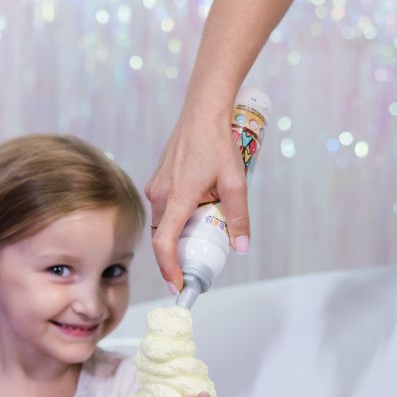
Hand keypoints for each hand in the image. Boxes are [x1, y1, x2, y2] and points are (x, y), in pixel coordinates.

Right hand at [146, 108, 249, 292]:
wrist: (203, 111)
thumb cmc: (219, 142)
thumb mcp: (236, 182)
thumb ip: (238, 216)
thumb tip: (241, 247)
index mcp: (178, 198)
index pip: (164, 244)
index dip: (168, 268)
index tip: (177, 284)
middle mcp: (160, 195)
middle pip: (164, 237)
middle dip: (177, 255)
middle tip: (198, 264)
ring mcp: (155, 187)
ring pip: (164, 222)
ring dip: (179, 233)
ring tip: (203, 231)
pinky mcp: (156, 181)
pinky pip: (164, 208)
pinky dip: (176, 217)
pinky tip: (196, 208)